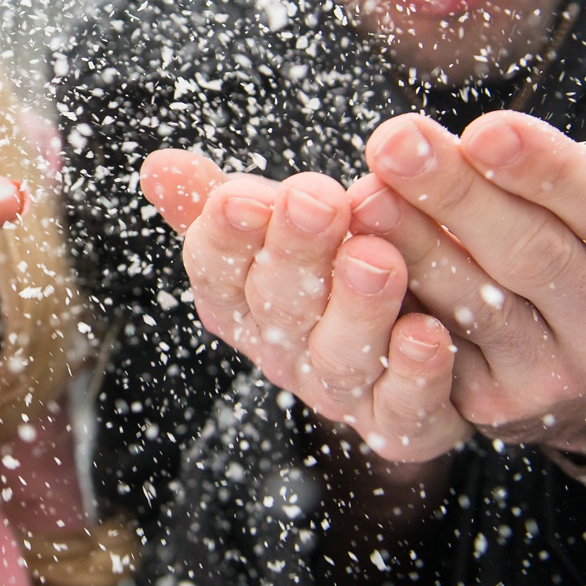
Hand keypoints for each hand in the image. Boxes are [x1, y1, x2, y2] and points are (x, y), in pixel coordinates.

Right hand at [141, 150, 469, 459]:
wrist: (421, 328)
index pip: (216, 271)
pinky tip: (428, 332)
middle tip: (316, 201)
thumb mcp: (277, 224)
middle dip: (295, 253)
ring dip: (357, 308)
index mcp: (242, 301)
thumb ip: (221, 199)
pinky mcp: (404, 420)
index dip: (226, 237)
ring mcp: (341, 391)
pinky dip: (415, 372)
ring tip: (376, 257)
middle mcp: (284, 351)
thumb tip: (157, 165)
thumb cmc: (332, 265)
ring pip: (340, 357)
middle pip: (278, 308)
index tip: (242, 196)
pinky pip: (404, 405)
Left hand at [349, 110, 585, 447]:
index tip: (485, 129)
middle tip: (392, 142)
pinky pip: (442, 349)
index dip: (546, 169)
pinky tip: (359, 259)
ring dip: (416, 248)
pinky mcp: (499, 405)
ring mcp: (560, 377)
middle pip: (532, 252)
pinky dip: (398, 303)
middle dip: (456, 193)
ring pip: (481, 304)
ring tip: (366, 195)